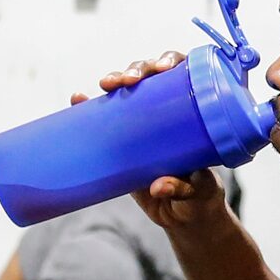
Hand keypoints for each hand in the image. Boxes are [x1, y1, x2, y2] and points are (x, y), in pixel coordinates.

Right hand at [69, 56, 229, 231]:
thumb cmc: (201, 198)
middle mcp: (169, 113)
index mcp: (194, 115)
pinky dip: (90, 107)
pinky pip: (107, 118)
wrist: (186, 217)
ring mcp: (144, 125)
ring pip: (128, 91)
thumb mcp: (197, 192)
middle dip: (137, 69)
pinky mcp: (124, 142)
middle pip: (152, 76)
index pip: (184, 75)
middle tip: (128, 80)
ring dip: (114, 80)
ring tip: (104, 85)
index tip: (162, 68)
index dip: (171, 61)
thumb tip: (158, 186)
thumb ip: (181, 188)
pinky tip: (78, 98)